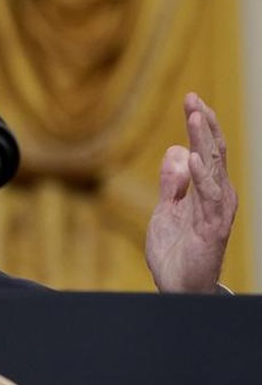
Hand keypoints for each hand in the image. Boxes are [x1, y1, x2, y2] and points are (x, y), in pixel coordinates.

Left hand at [145, 92, 236, 292]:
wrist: (177, 286)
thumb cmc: (175, 251)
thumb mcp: (166, 210)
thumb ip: (171, 182)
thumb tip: (176, 150)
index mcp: (207, 190)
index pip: (206, 150)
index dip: (200, 124)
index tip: (191, 98)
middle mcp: (218, 196)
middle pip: (214, 153)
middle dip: (204, 124)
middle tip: (194, 98)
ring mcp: (218, 211)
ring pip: (215, 169)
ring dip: (205, 142)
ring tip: (196, 117)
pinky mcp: (212, 228)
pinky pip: (209, 199)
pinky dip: (202, 177)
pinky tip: (194, 158)